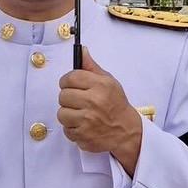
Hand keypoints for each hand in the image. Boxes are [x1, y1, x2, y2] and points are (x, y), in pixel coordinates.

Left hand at [58, 48, 142, 174]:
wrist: (126, 131)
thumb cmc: (116, 105)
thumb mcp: (108, 82)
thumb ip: (92, 67)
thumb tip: (82, 51)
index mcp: (100, 85)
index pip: (71, 77)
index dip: (67, 81)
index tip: (70, 85)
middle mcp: (94, 101)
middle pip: (63, 95)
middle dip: (68, 99)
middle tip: (78, 101)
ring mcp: (87, 120)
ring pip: (61, 113)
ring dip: (69, 114)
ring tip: (81, 114)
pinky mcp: (83, 135)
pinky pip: (66, 129)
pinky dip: (72, 128)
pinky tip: (83, 125)